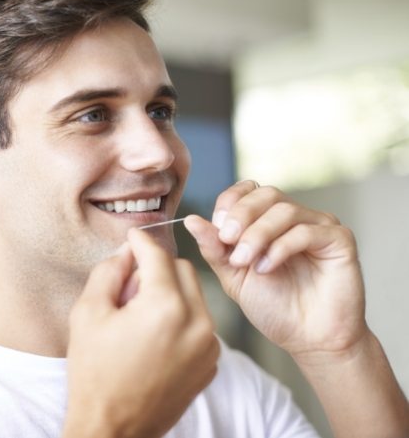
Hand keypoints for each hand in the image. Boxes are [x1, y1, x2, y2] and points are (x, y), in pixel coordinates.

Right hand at [63, 228, 218, 437]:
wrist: (114, 429)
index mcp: (165, 307)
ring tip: (141, 313)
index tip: (132, 236)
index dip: (141, 241)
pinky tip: (155, 335)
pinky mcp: (211, 362)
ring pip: (195, 294)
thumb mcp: (88, 313)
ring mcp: (208, 345)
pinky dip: (181, 317)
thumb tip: (126, 251)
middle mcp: (197, 323)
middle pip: (183, 269)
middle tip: (130, 285)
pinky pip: (200, 322)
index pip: (158, 255)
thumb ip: (109, 271)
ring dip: (171, 291)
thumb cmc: (95, 373)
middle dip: (157, 267)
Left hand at [184, 180, 366, 357]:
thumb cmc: (274, 308)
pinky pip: (307, 231)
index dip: (230, 203)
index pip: (247, 190)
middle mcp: (295, 218)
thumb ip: (214, 248)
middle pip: (266, 194)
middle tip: (227, 240)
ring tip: (245, 262)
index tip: (217, 228)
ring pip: (284, 210)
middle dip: (241, 216)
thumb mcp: (233, 276)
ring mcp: (319, 226)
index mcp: (268, 220)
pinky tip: (267, 268)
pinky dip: (281, 247)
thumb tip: (191, 220)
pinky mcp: (339, 240)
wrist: (309, 341)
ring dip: (258, 234)